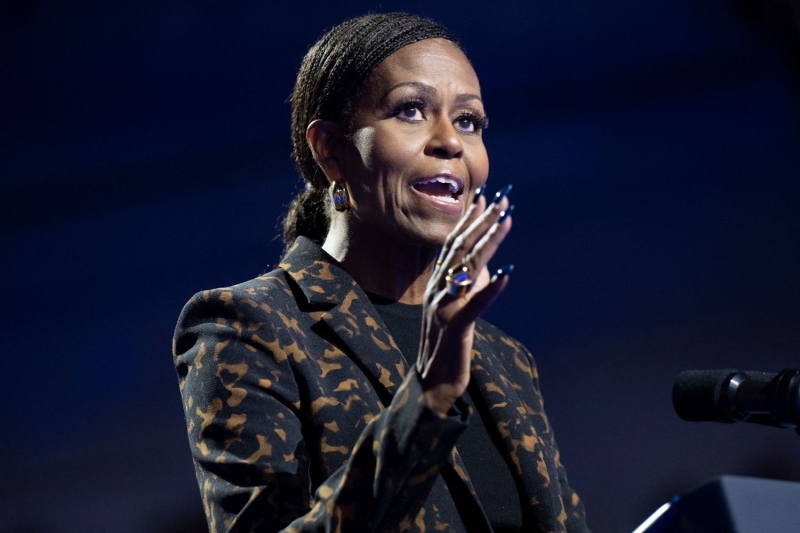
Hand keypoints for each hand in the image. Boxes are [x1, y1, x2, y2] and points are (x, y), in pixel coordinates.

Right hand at [417, 185, 513, 414]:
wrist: (432, 382)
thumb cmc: (448, 345)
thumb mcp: (460, 308)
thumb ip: (471, 286)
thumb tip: (490, 266)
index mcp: (437, 283)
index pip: (453, 243)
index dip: (469, 219)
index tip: (486, 196)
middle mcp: (437, 289)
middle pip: (460, 247)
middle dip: (482, 221)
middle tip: (503, 198)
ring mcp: (444, 307)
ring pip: (468, 268)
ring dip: (489, 241)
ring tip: (507, 220)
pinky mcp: (456, 327)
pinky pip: (475, 305)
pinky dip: (491, 289)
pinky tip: (508, 273)